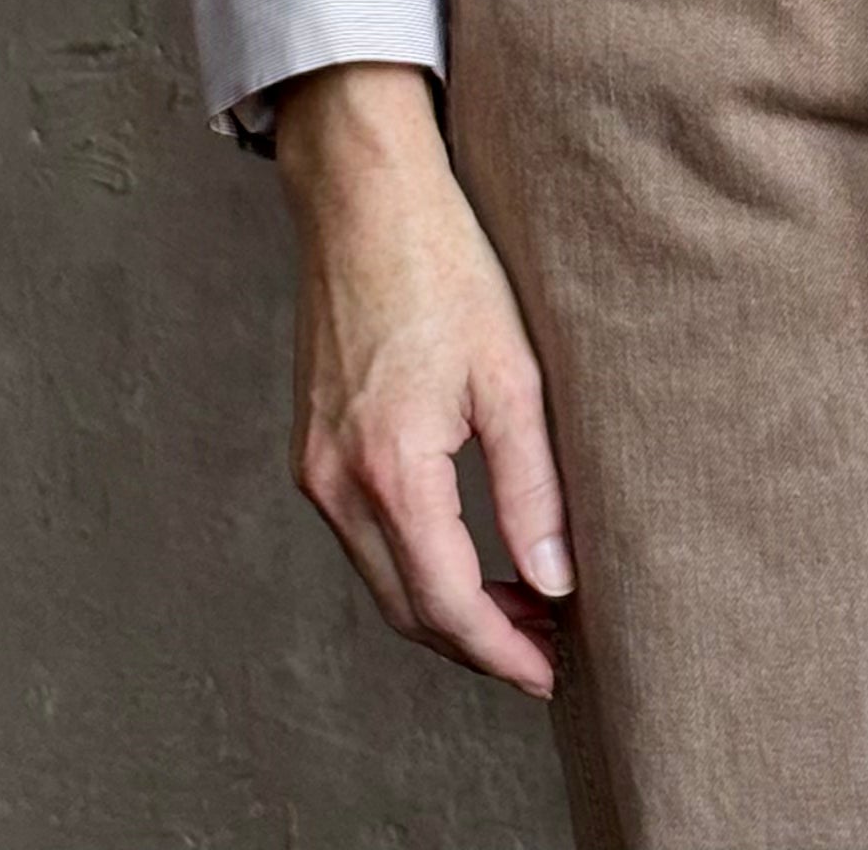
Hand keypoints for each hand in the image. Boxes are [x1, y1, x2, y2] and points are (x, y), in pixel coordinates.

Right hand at [275, 60, 576, 697]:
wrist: (362, 195)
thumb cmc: (444, 266)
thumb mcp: (510, 374)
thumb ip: (531, 486)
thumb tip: (555, 580)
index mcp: (390, 467)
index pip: (448, 605)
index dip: (504, 651)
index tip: (553, 671)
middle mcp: (337, 481)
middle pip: (408, 609)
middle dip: (478, 644)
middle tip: (547, 648)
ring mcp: (315, 466)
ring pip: (382, 580)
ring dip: (446, 608)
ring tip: (520, 605)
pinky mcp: (312, 445)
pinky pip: (363, 537)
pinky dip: (414, 563)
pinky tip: (465, 550)